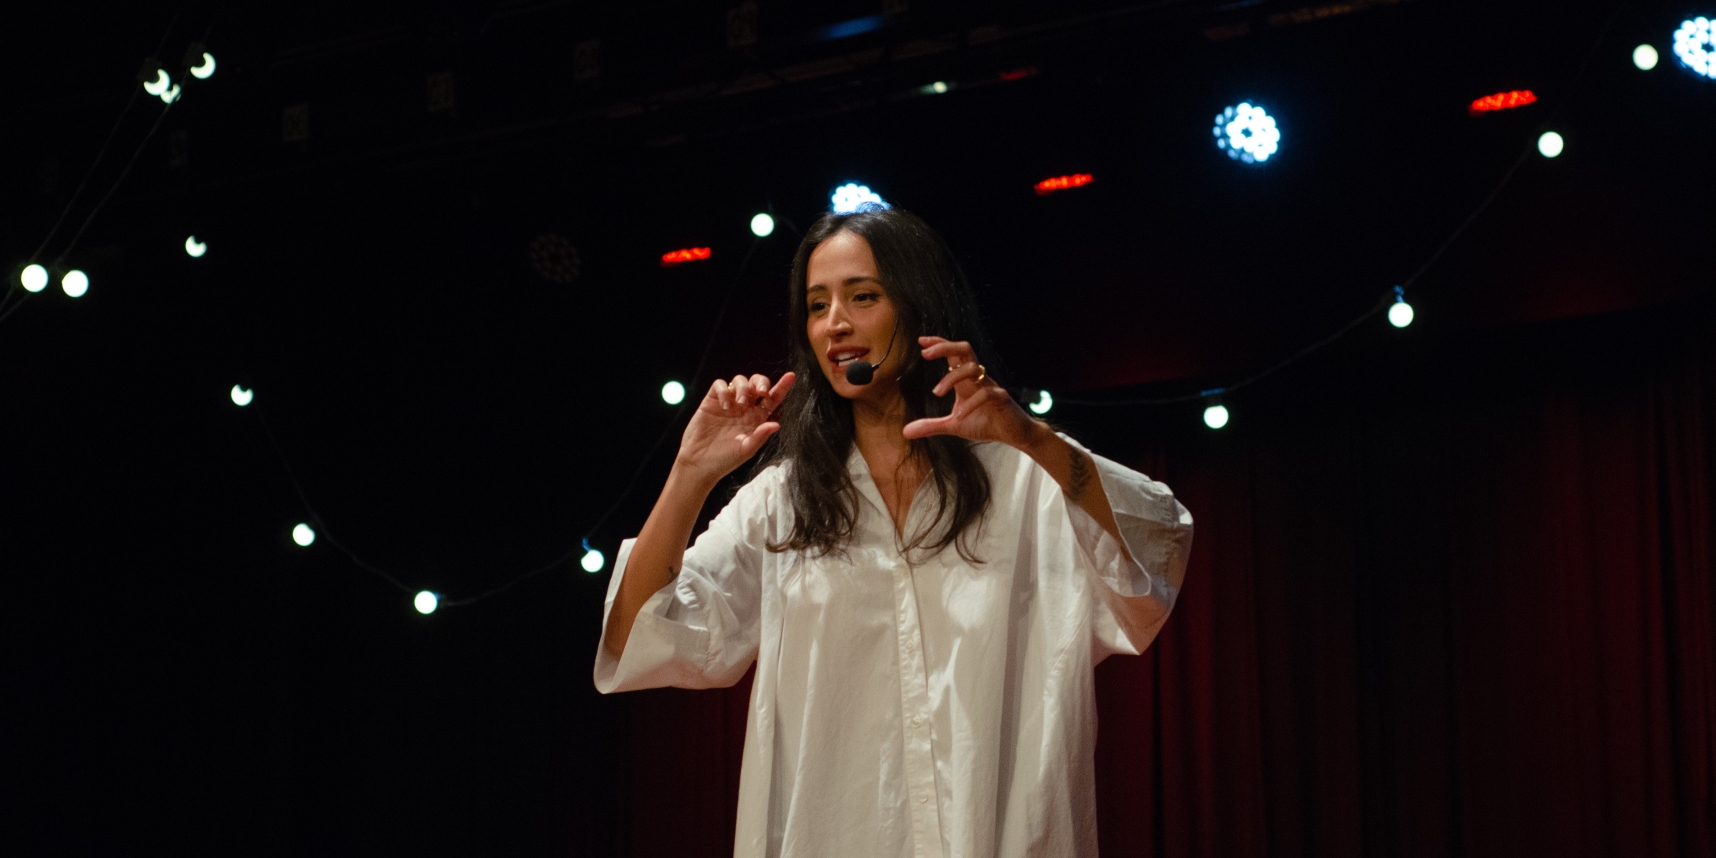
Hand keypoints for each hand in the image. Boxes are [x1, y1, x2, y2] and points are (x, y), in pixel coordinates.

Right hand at [673, 372, 795, 487]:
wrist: (699, 463)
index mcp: (757, 418)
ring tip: (739, 404)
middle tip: (761, 392)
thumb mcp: (746, 450)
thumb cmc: (724, 460)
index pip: (772, 399)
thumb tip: (776, 424)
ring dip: (743, 388)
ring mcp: (728, 403)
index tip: (791, 376)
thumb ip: (760, 436)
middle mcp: (744, 408)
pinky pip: (720, 385)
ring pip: (740, 380)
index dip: (782, 387)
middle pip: (757, 384)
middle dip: (761, 382)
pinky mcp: (711, 401)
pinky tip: (725, 405)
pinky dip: (724, 390)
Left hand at [902, 337, 1038, 448]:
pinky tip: (959, 415)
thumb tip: (905, 431)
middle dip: (945, 347)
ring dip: (951, 378)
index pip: (953, 354)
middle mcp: (978, 378)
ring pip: (973, 368)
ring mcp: (990, 386)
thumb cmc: (987, 423)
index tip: (921, 341)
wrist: (1015, 434)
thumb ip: (931, 425)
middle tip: (925, 354)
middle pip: (965, 350)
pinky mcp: (1001, 399)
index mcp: (966, 380)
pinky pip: (986, 393)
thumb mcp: (954, 425)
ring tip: (936, 393)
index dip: (939, 344)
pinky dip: (970, 404)